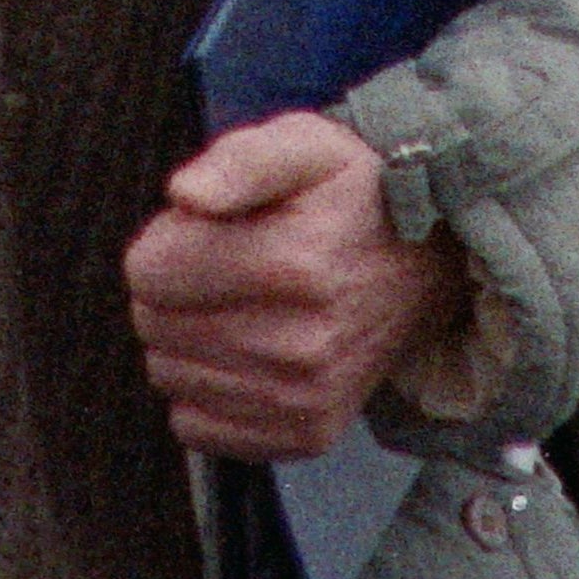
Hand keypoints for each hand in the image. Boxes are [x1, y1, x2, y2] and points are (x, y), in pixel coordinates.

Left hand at [121, 113, 465, 462]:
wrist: (431, 262)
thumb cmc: (355, 196)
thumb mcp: (304, 145)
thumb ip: (237, 161)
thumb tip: (184, 195)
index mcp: (294, 264)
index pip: (147, 272)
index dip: (166, 240)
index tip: (206, 229)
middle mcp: (300, 343)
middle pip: (153, 325)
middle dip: (173, 289)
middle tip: (227, 266)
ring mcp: (305, 397)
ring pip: (168, 375)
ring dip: (188, 341)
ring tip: (243, 306)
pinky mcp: (306, 433)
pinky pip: (196, 426)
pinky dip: (206, 391)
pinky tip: (247, 354)